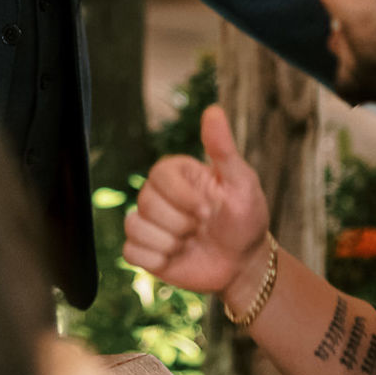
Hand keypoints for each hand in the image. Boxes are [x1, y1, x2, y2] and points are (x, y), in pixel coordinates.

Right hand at [123, 106, 271, 303]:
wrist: (243, 264)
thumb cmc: (246, 219)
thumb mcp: (241, 183)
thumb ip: (223, 149)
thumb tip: (214, 109)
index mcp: (177, 174)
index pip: (159, 175)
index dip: (182, 197)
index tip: (208, 210)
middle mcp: (158, 194)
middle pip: (145, 202)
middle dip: (179, 223)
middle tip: (201, 228)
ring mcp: (149, 222)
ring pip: (135, 226)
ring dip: (168, 243)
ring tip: (188, 244)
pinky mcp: (144, 250)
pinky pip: (130, 252)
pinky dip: (155, 260)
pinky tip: (175, 258)